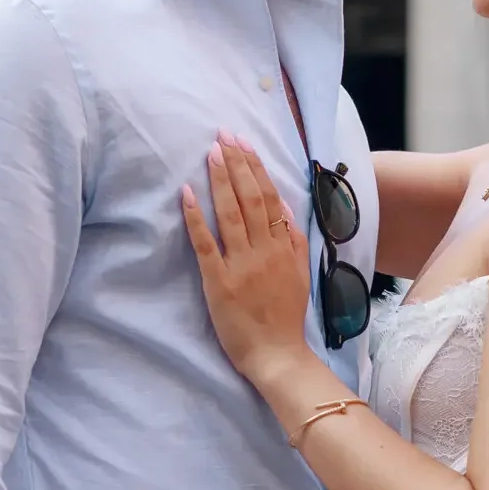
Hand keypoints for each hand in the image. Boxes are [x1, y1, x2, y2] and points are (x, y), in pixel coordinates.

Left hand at [182, 135, 311, 384]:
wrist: (278, 354)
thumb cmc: (286, 316)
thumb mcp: (300, 273)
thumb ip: (293, 240)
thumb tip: (284, 208)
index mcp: (283, 246)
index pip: (269, 197)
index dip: (256, 167)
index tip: (243, 143)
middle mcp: (264, 249)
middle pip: (250, 198)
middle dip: (236, 163)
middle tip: (224, 135)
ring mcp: (241, 264)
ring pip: (231, 213)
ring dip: (220, 179)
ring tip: (211, 152)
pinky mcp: (219, 281)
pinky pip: (206, 244)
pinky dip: (196, 217)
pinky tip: (188, 193)